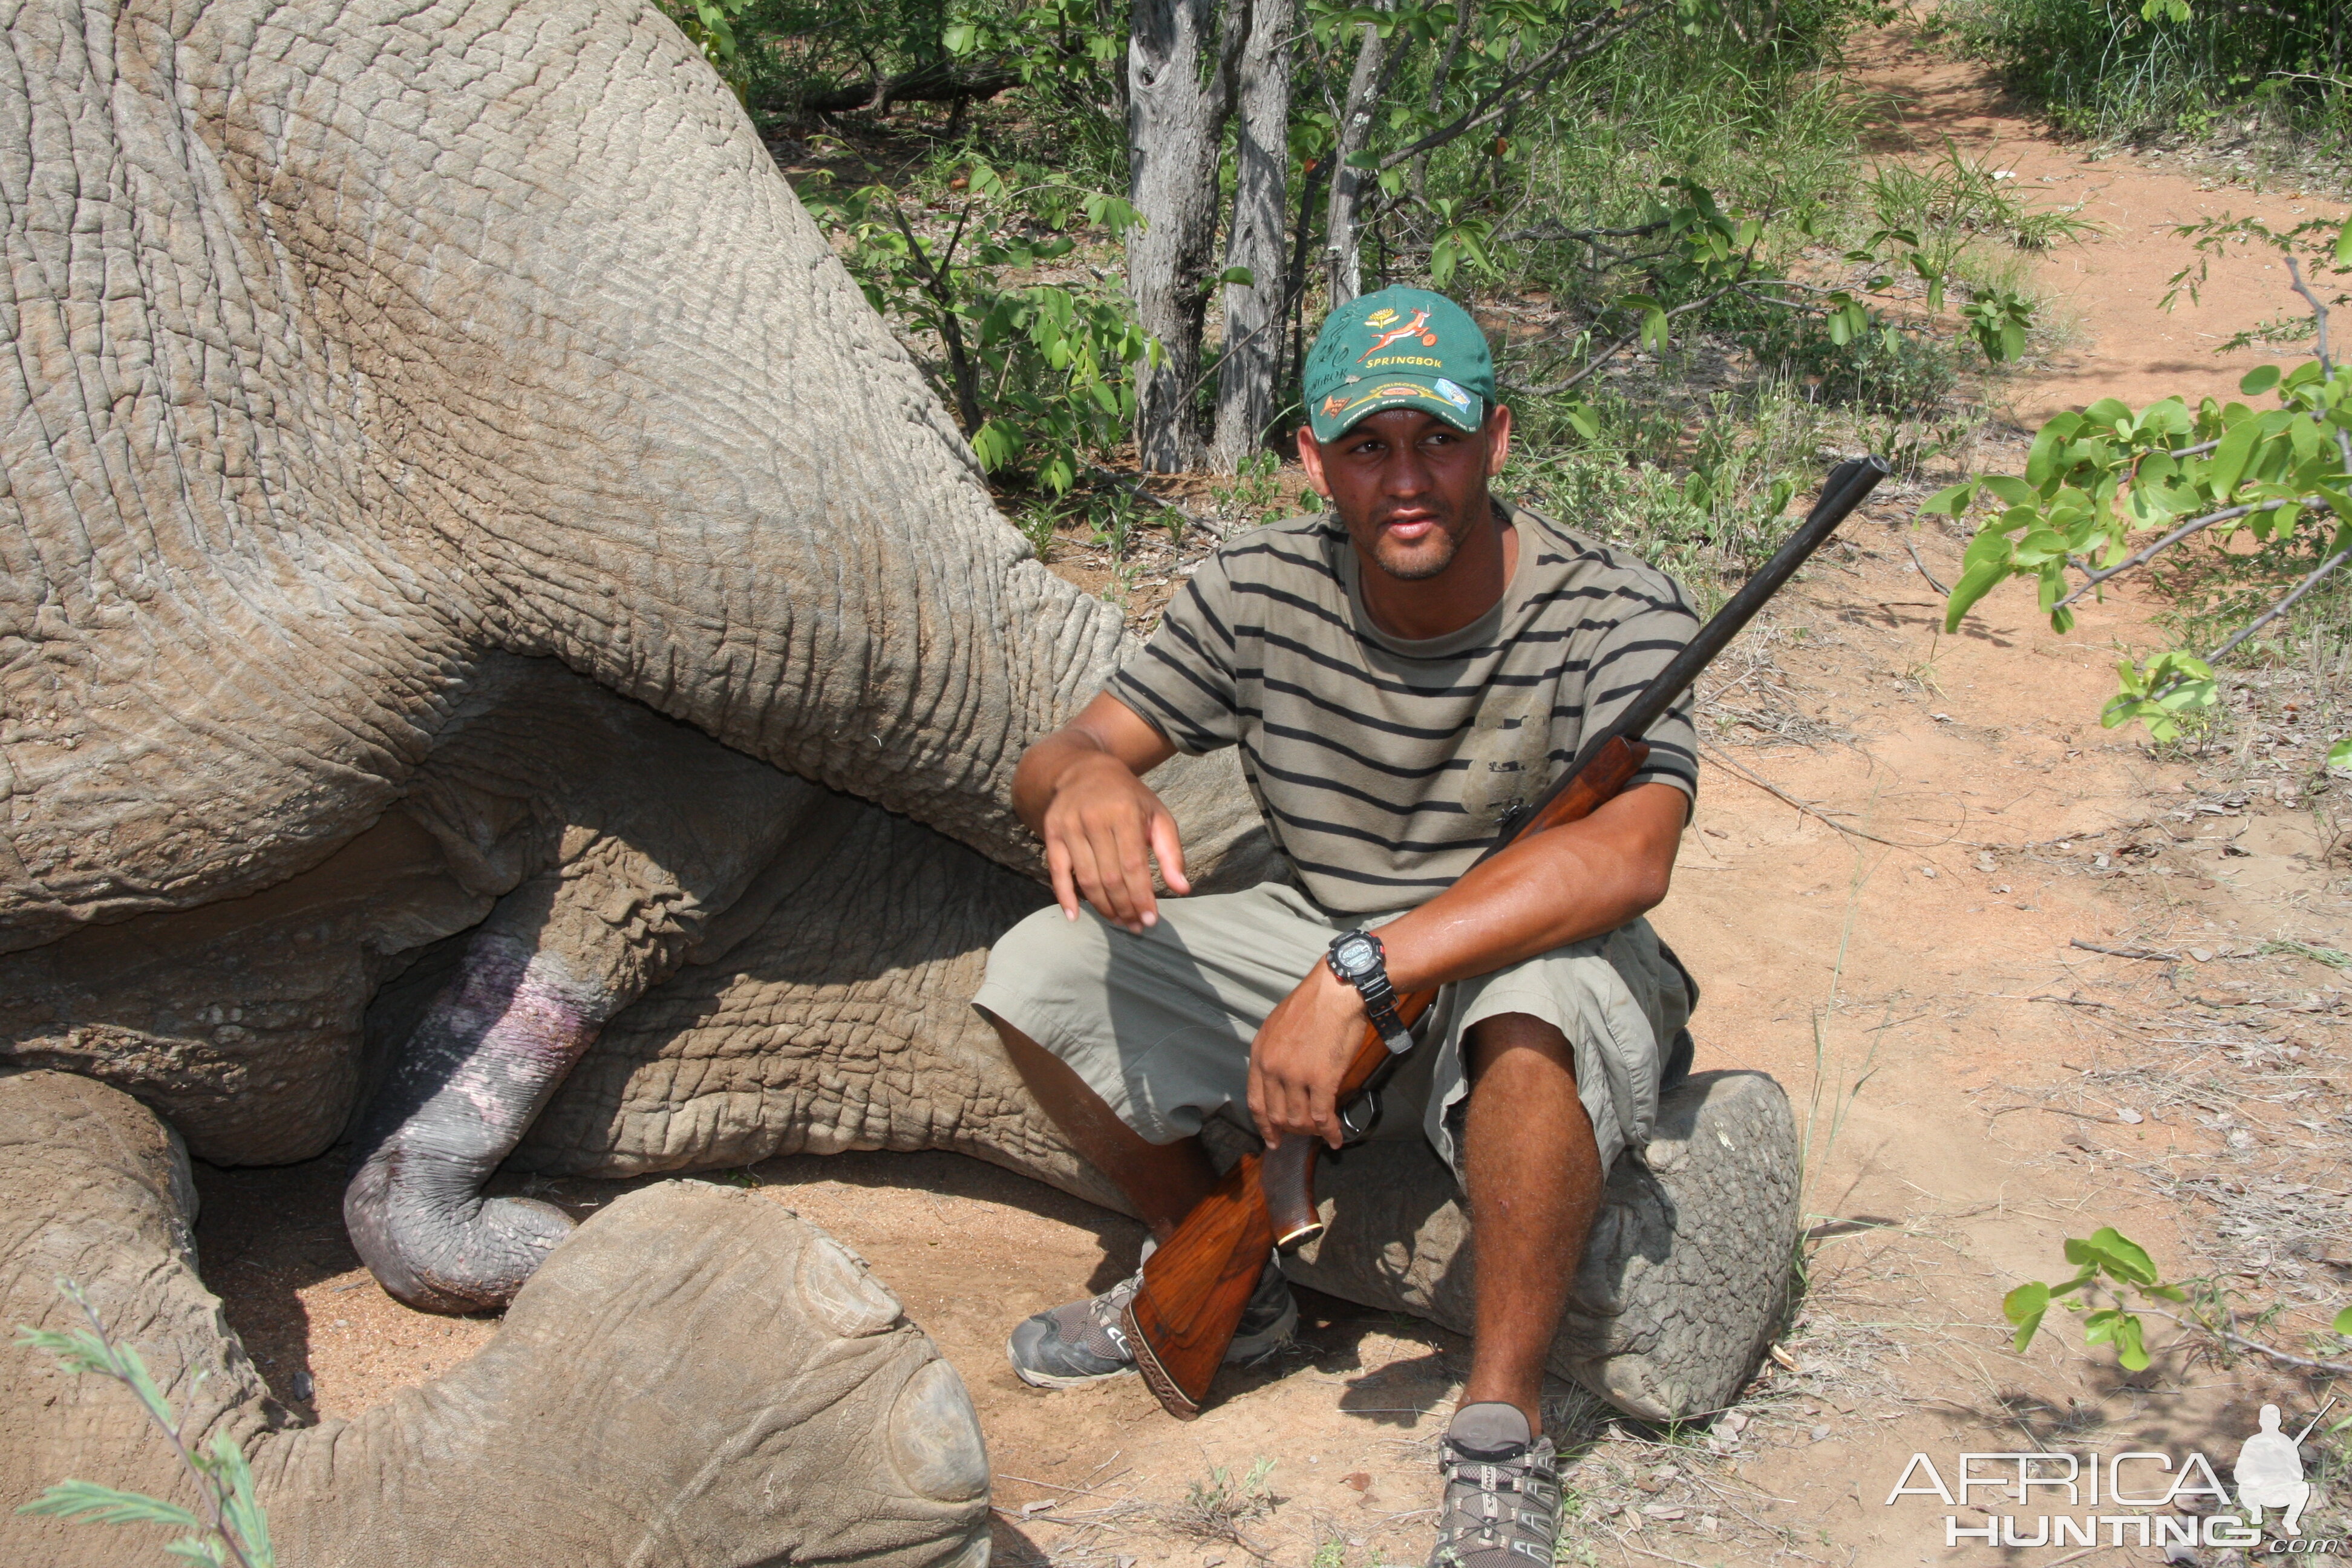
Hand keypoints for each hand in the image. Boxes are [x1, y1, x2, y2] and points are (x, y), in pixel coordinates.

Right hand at [1038, 750, 1189, 933]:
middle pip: (1110, 877)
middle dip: (1125, 907)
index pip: (1133, 866)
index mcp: (1125, 813)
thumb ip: (1171, 853)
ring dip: (1103, 907)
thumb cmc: (1128, 798)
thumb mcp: (1157, 816)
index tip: (1150, 920)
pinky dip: (1065, 896)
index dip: (1142, 897)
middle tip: (1136, 926)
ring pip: (1086, 879)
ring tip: (1119, 922)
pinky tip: (1076, 916)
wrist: (1084, 770)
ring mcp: (1069, 826)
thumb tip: (1182, 889)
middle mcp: (1094, 819)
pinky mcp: (1051, 832)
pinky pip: (1057, 871)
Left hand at [1248, 962, 1369, 1149]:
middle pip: (1276, 1114)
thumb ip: (1274, 1054)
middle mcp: (1273, 1067)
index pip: (1255, 1101)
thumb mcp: (1278, 1027)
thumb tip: (1280, 1078)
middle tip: (1303, 1135)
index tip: (1272, 1138)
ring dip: (1311, 1131)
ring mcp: (1296, 1074)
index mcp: (1260, 1054)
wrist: (1336, 990)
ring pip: (1299, 1119)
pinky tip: (1336, 1137)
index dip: (1264, 1125)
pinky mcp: (1321, 1079)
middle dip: (1290, 1130)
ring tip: (1322, 1132)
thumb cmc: (1313, 1004)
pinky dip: (1330, 1131)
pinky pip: (1323, 1116)